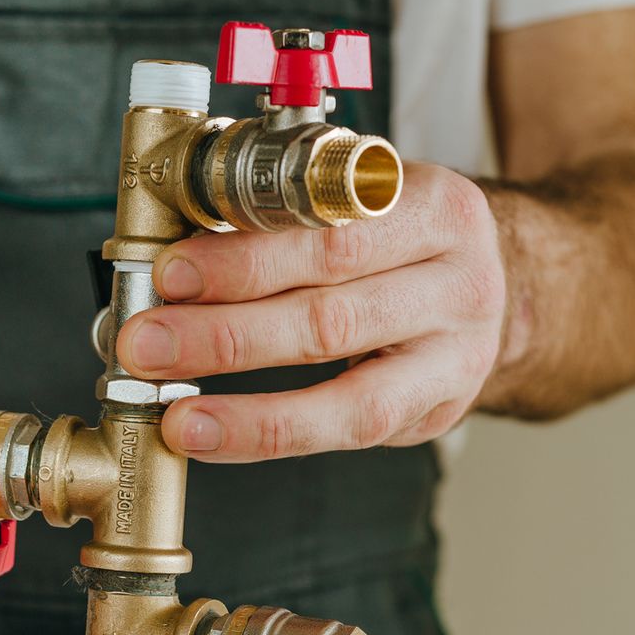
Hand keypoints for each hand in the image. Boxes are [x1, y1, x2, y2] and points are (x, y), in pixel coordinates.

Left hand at [117, 163, 506, 460]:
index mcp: (436, 207)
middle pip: (332, 314)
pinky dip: (270, 436)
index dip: (246, 260)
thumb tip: (174, 259)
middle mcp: (460, 282)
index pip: (331, 236)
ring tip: (175, 413)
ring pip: (348, 393)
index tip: (171, 273)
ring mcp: (458, 355)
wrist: (487, 287)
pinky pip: (349, 433)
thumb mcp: (365, 198)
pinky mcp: (440, 410)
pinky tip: (213, 435)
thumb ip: (289, 216)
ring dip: (247, 407)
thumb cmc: (402, 237)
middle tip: (147, 341)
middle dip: (226, 333)